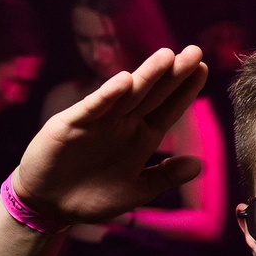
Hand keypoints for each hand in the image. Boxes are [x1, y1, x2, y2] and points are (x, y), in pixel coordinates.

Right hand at [12, 46, 207, 224]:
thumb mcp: (137, 190)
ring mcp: (98, 122)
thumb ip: (165, 176)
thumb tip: (199, 164)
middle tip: (195, 51)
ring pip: (127, 94)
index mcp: (141, 138)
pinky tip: (124, 81)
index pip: (168, 109)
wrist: (50, 204)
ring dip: (146, 76)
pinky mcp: (72, 125)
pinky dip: (107, 96)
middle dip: (173, 73)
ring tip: (167, 56)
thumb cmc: (93, 196)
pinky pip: (92, 108)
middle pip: (152, 94)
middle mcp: (122, 124)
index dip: (185, 91)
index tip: (205, 69)